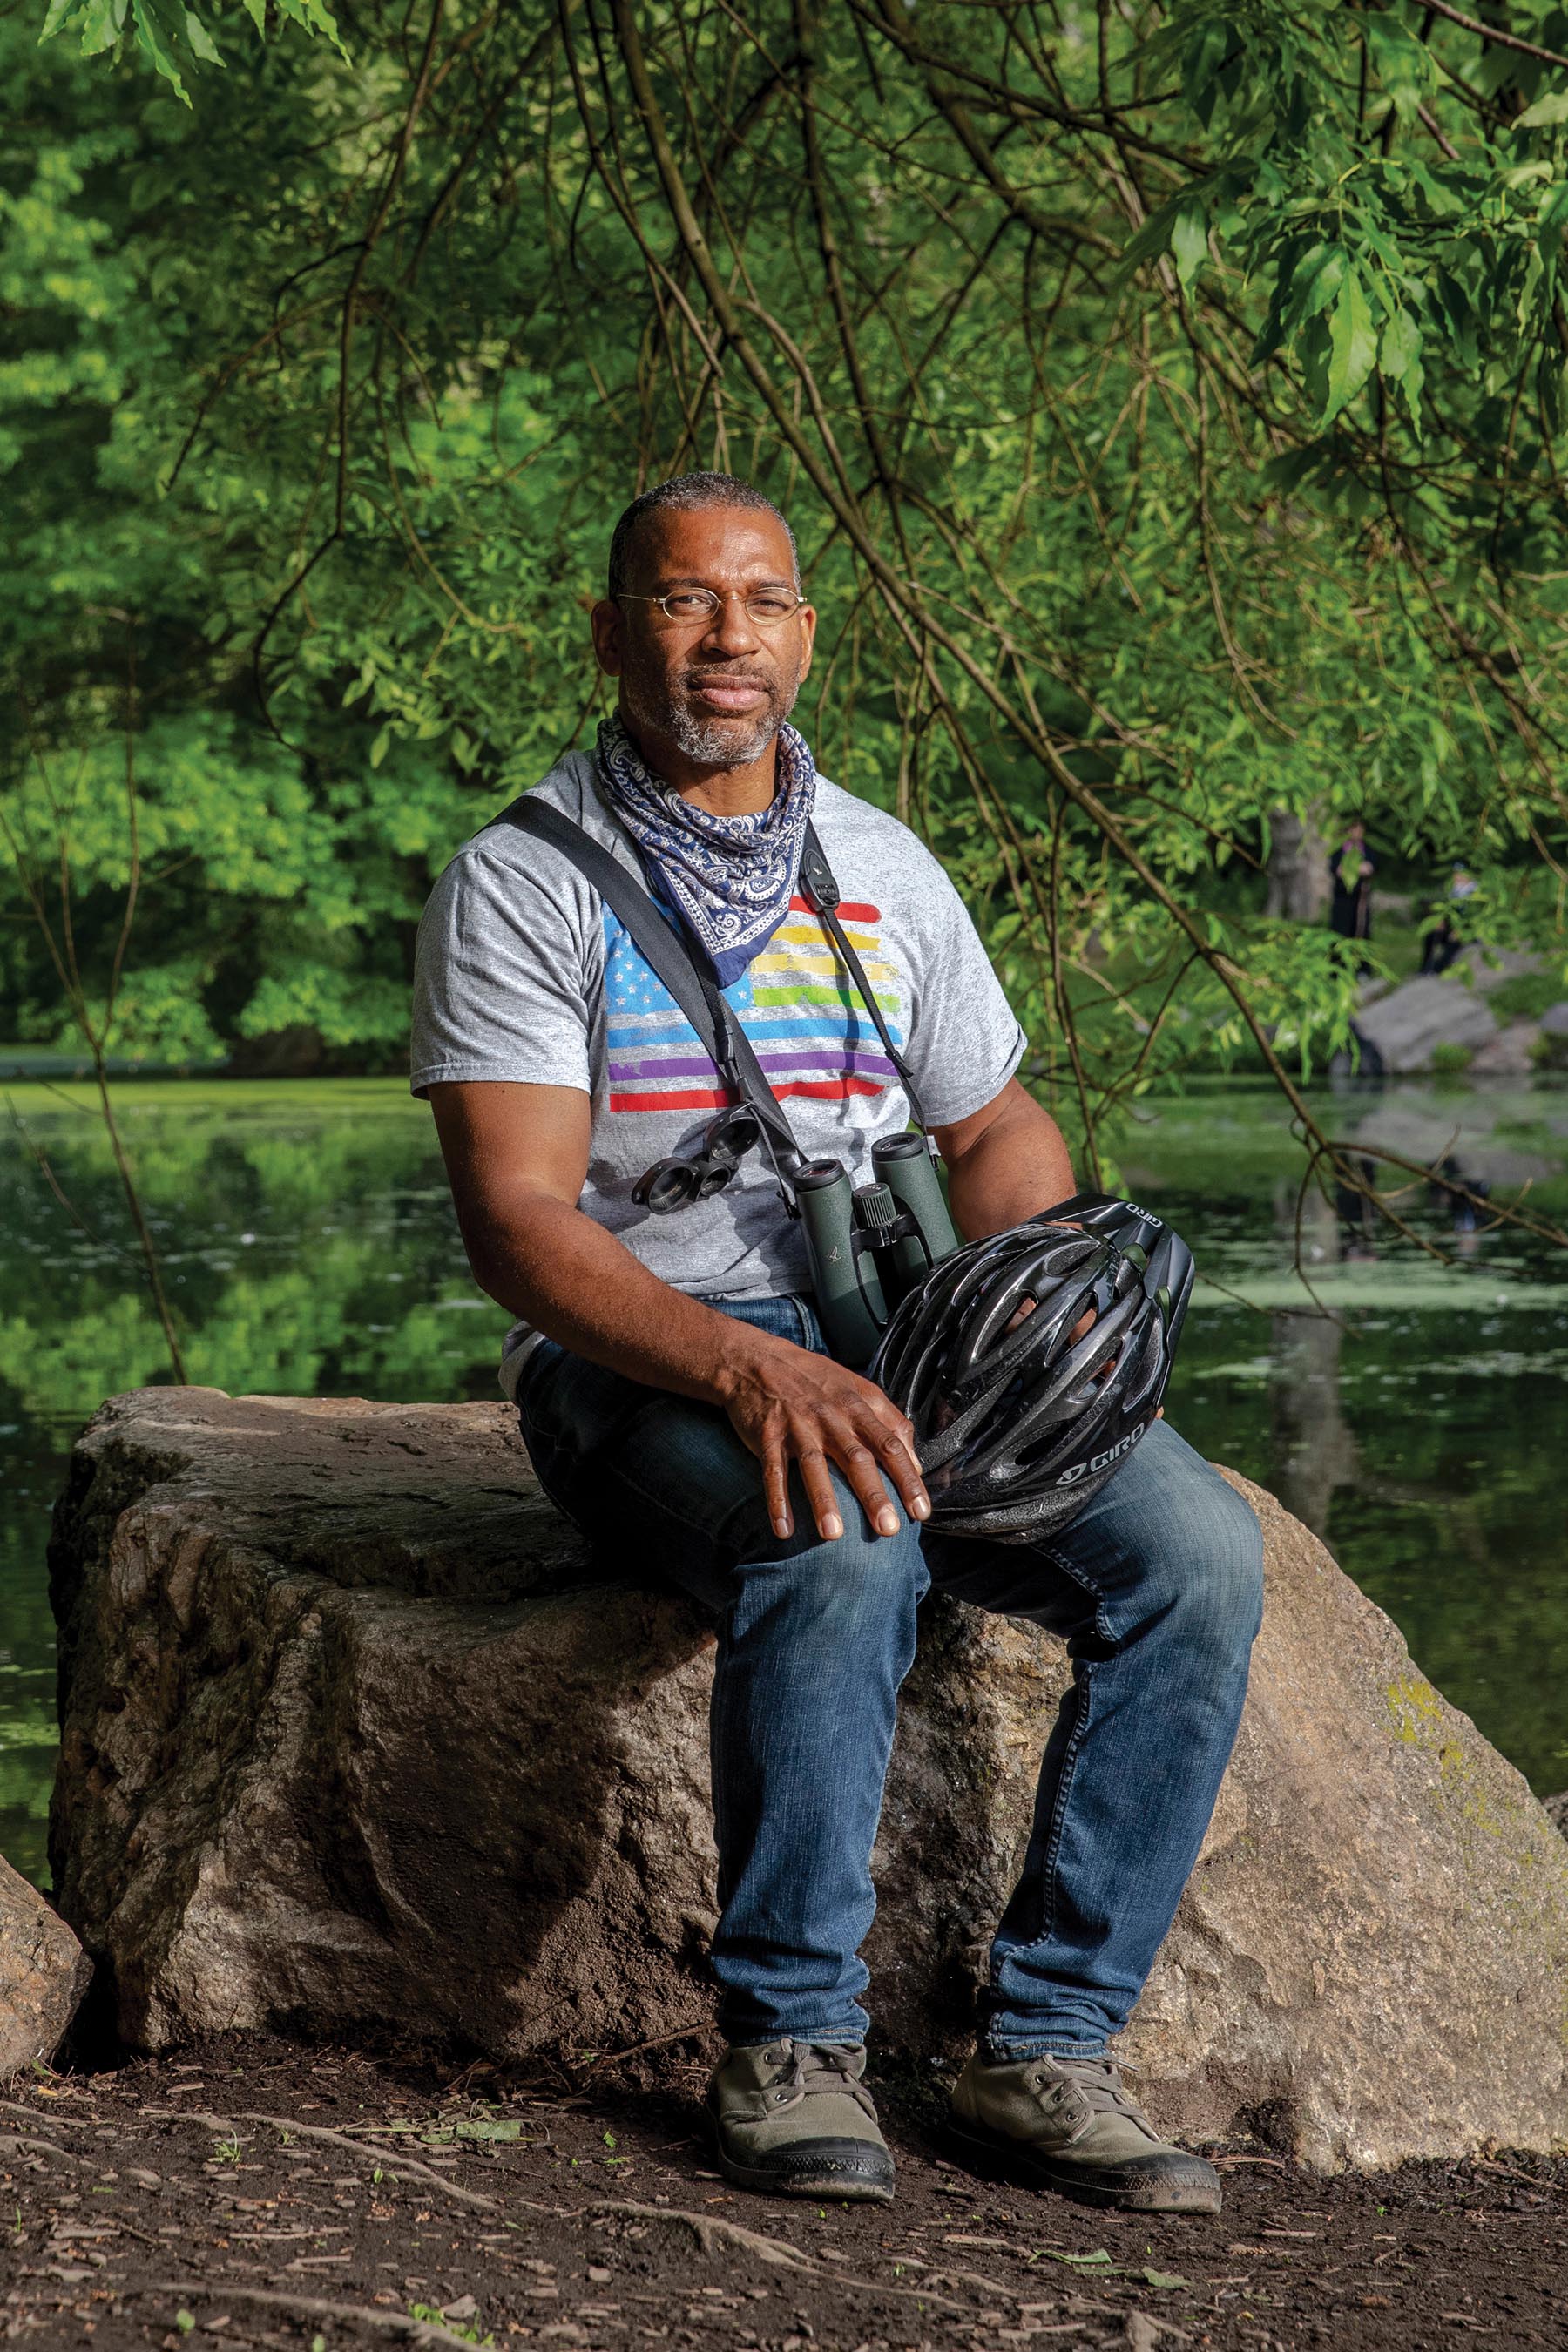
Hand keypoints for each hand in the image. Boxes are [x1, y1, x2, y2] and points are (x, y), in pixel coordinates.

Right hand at [713, 1331, 929, 1542]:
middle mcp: (830, 1417)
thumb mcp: (859, 1390)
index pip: (890, 1445)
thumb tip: (916, 1463)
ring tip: (833, 1535)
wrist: (758, 1360)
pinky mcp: (768, 1435)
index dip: (907, 1479)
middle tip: (888, 1529)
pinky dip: (777, 1500)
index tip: (921, 1512)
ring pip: (813, 1465)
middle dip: (873, 1494)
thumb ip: (890, 1423)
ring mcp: (798, 1426)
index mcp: (858, 1407)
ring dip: (823, 1500)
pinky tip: (784, 1529)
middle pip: (856, 1458)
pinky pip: (773, 1471)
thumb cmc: (816, 1380)